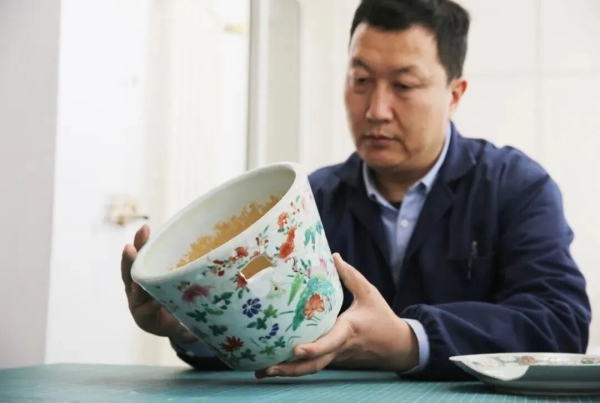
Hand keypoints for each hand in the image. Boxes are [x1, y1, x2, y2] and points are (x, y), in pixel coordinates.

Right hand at [121, 225, 197, 343]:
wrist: (184, 326)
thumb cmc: (181, 296)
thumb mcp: (183, 277)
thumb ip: (188, 264)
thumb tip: (214, 238)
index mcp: (145, 273)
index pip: (140, 255)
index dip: (140, 243)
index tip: (145, 229)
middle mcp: (137, 287)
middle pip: (131, 271)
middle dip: (130, 259)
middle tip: (130, 248)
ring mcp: (138, 304)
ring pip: (135, 292)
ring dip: (138, 284)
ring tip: (138, 279)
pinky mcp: (145, 320)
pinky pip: (146, 311)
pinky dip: (151, 305)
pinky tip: (157, 301)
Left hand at [256, 253, 418, 378]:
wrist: (397, 346)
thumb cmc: (382, 317)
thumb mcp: (369, 293)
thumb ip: (350, 275)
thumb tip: (334, 256)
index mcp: (348, 331)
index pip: (330, 342)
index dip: (314, 348)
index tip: (296, 349)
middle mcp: (340, 348)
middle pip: (314, 365)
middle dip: (289, 369)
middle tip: (266, 369)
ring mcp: (337, 357)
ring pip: (312, 369)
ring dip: (288, 372)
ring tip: (262, 371)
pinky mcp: (335, 360)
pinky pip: (314, 365)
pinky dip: (296, 367)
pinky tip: (276, 364)